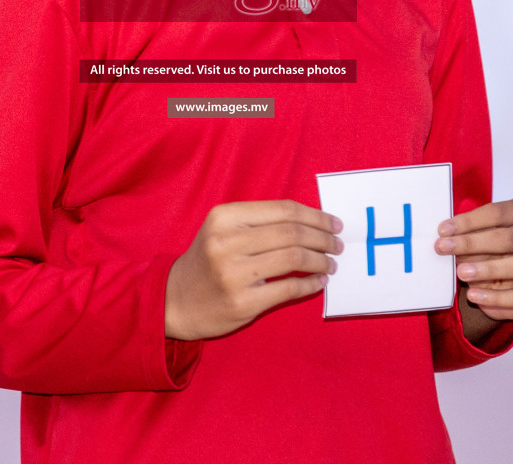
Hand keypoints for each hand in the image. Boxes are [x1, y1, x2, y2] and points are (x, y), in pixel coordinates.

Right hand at [165, 200, 342, 340]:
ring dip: (320, 261)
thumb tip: (314, 221)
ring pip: (294, 259)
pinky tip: (318, 282)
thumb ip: (261, 222)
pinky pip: (289, 289)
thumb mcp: (223, 229)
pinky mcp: (242, 303)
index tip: (334, 223)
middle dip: (323, 238)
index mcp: (224, 217)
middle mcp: (227, 242)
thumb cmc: (208, 260)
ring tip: (330, 264)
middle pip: (292, 233)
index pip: (283, 210)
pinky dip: (310, 284)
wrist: (175, 300)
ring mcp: (234, 274)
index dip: (315, 216)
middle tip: (337, 245)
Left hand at [435, 197, 512, 321]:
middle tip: (444, 249)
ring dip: (488, 269)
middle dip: (472, 243)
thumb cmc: (498, 249)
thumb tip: (447, 239)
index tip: (443, 230)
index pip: (498, 213)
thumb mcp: (485, 235)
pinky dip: (497, 298)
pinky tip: (475, 296)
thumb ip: (471, 235)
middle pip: (508, 238)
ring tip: (462, 273)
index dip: (469, 221)